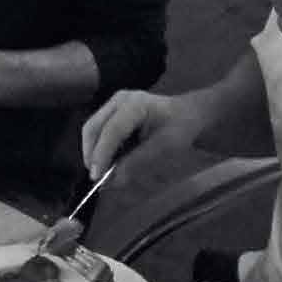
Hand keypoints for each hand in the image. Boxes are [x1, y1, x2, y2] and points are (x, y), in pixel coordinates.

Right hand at [81, 88, 201, 179]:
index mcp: (135, 104)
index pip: (111, 131)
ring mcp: (113, 105)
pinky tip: (109, 161)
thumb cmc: (182, 127)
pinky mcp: (111, 113)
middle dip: (92, 155)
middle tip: (97, 178)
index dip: (101, 155)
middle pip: (93, 128)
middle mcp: (119, 101)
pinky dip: (99, 149)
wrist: (189, 114)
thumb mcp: (165, 147)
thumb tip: (112, 181)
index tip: (97, 178)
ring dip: (94, 153)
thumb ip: (137, 162)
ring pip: (92, 131)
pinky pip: (98, 132)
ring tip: (103, 171)